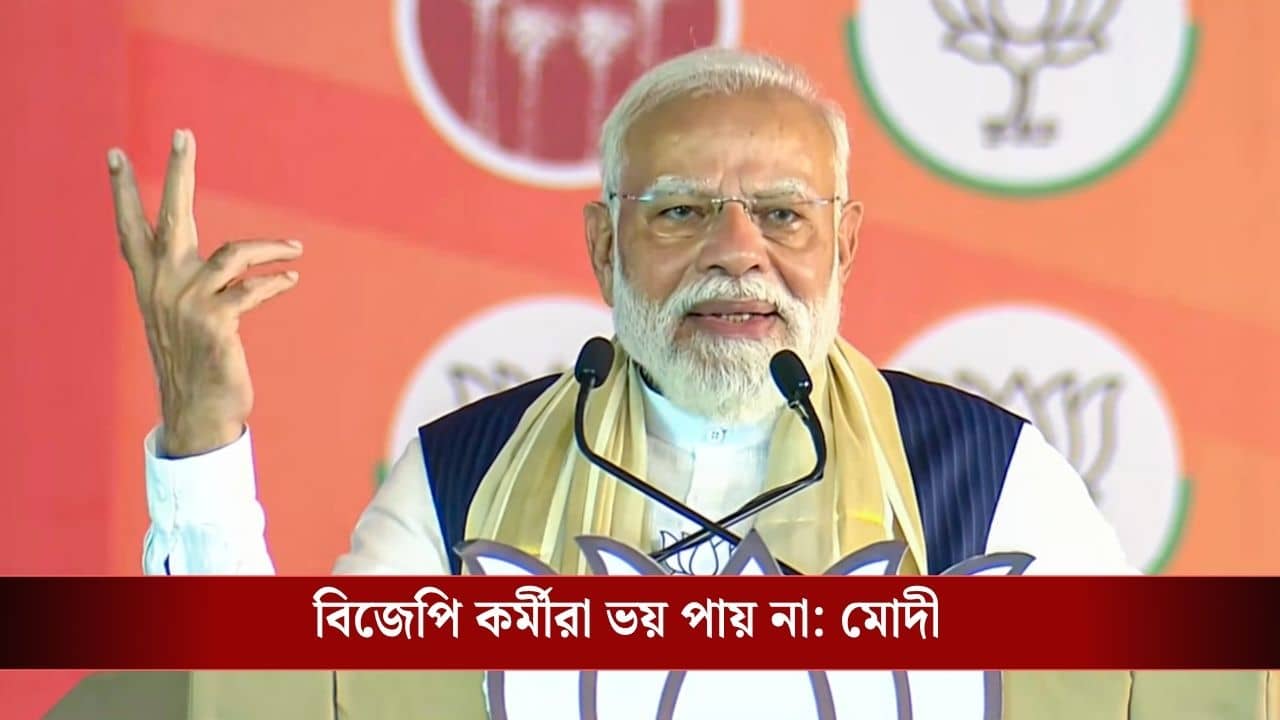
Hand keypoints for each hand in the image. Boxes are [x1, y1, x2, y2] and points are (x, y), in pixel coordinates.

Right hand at [109, 129, 302, 456]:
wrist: (199, 410)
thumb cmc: (199, 361)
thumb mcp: (187, 318)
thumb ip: (199, 285)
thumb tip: (233, 265)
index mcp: (151, 283)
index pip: (131, 229)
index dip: (121, 193)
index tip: (115, 154)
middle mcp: (163, 286)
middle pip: (170, 216)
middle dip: (177, 172)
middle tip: (183, 135)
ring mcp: (188, 303)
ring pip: (232, 253)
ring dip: (271, 247)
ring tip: (296, 248)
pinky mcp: (215, 322)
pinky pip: (253, 288)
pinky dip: (276, 281)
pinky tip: (291, 280)